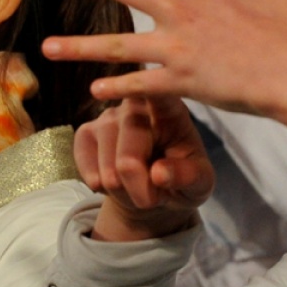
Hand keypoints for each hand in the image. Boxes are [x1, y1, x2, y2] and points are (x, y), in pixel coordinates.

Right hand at [77, 97, 214, 241]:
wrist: (154, 191)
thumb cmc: (183, 177)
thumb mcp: (200, 183)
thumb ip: (188, 177)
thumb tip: (159, 173)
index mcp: (171, 107)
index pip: (157, 93)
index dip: (142, 89)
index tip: (136, 90)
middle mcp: (135, 105)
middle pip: (128, 159)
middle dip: (139, 190)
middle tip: (154, 197)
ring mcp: (107, 117)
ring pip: (107, 171)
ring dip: (122, 192)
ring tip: (138, 187)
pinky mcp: (86, 132)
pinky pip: (86, 168)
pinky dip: (100, 186)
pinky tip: (115, 182)